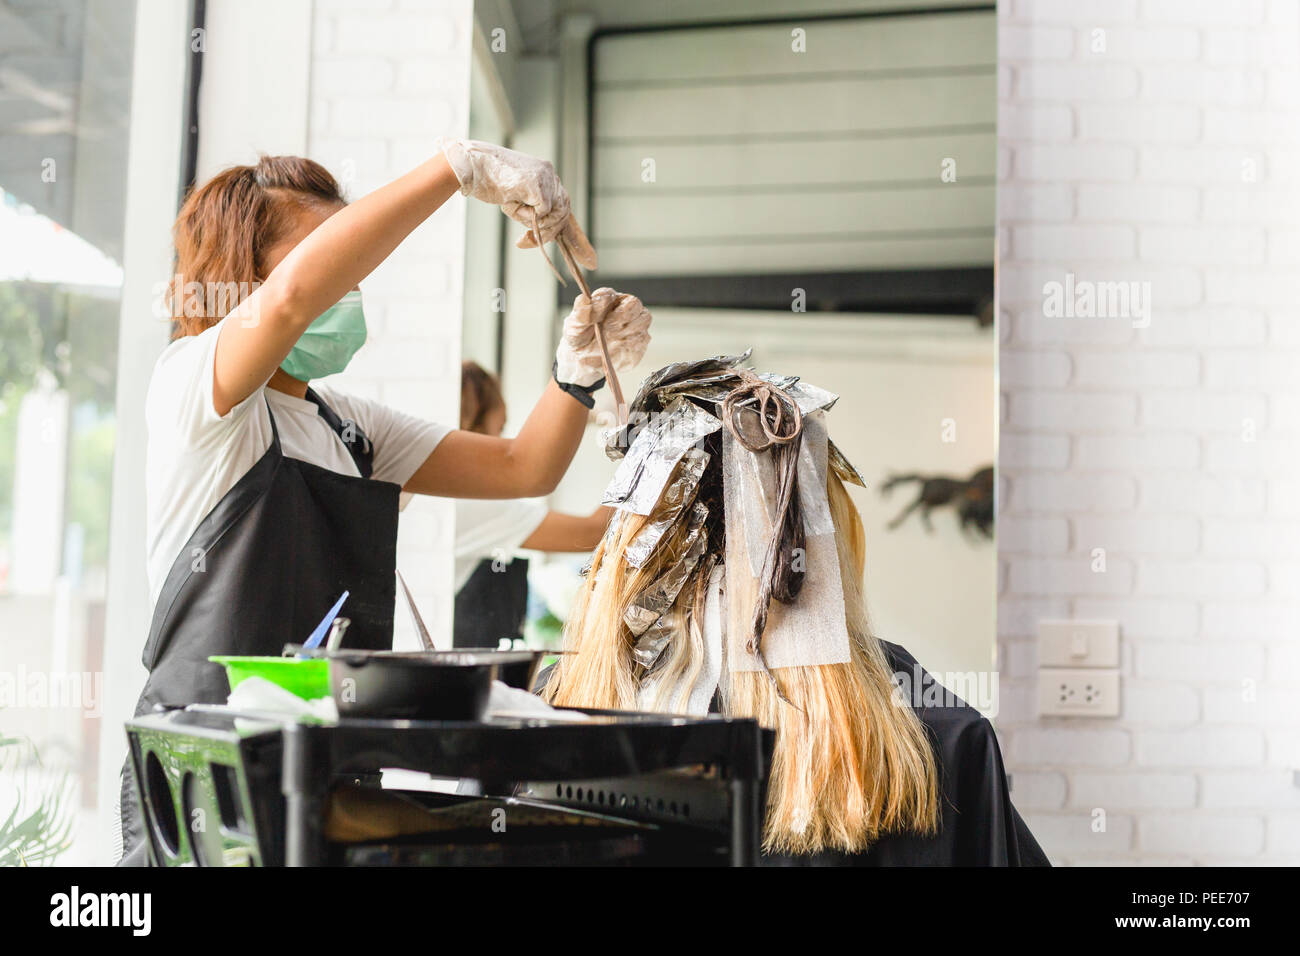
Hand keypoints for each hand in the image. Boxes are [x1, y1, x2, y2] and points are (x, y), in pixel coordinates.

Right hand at [440, 139, 593, 264]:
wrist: (471, 165)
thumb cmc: (487, 182)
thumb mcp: (515, 199)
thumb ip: (533, 211)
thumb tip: (541, 233)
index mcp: (546, 176)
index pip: (565, 207)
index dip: (576, 238)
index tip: (590, 263)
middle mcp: (550, 174)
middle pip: (563, 214)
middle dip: (548, 233)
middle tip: (524, 241)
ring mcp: (546, 177)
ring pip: (554, 215)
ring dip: (534, 223)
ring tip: (513, 212)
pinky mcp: (538, 183)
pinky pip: (541, 212)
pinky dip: (524, 215)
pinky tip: (510, 202)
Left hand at [555, 288, 651, 387]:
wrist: (586, 361)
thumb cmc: (580, 338)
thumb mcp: (574, 327)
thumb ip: (580, 314)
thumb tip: (584, 299)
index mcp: (606, 300)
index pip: (609, 295)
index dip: (605, 305)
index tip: (597, 318)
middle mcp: (623, 307)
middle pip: (634, 303)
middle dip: (623, 315)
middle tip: (608, 328)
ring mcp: (634, 323)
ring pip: (644, 318)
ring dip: (629, 329)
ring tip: (613, 338)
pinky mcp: (640, 340)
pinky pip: (643, 338)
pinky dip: (632, 343)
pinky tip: (620, 347)